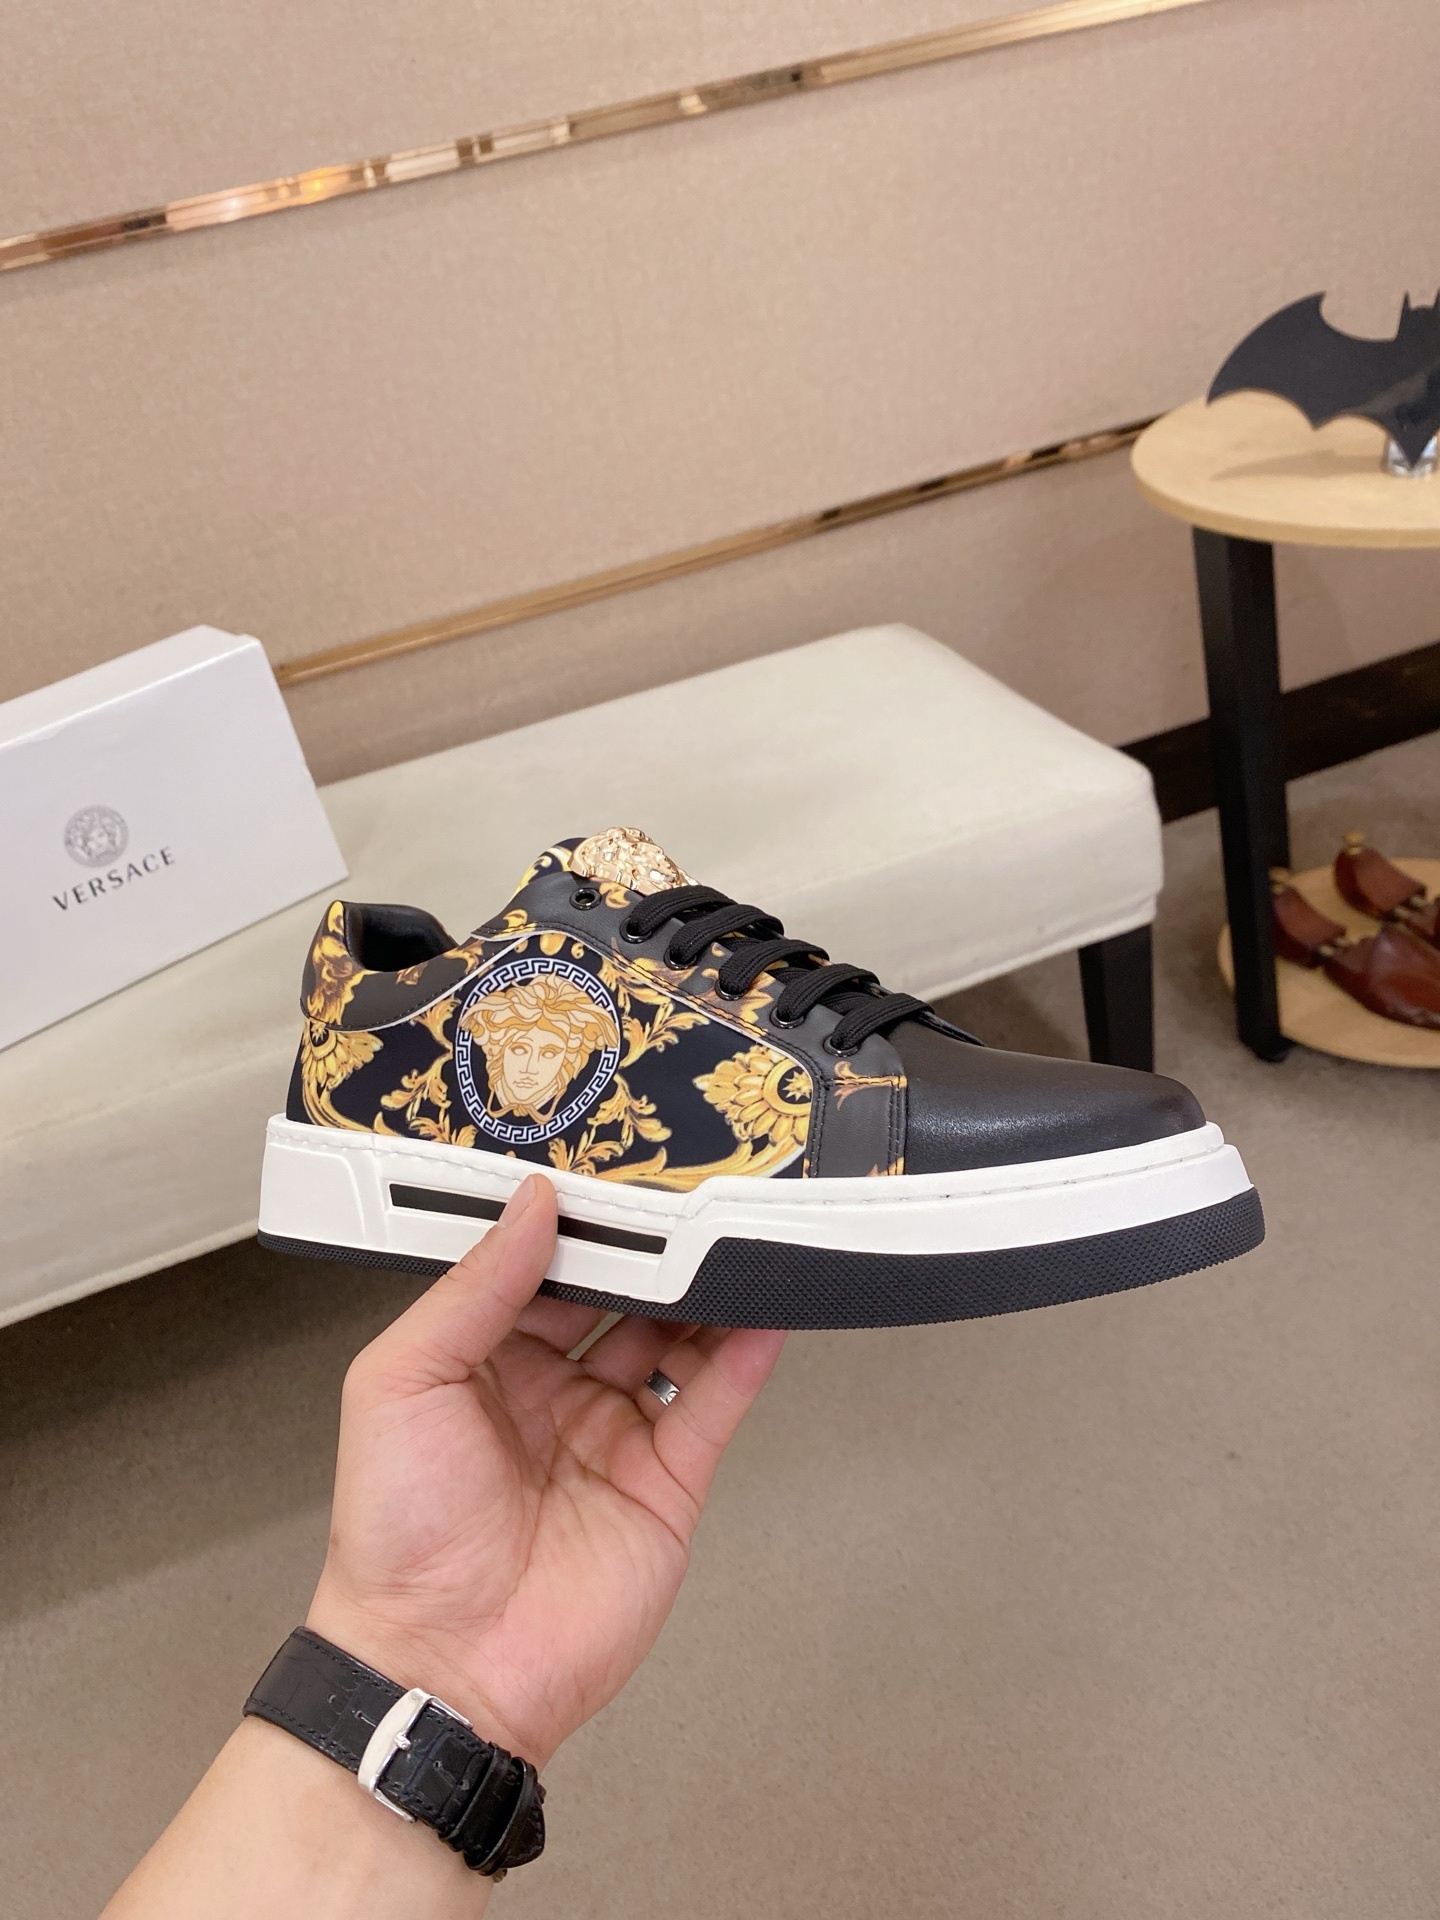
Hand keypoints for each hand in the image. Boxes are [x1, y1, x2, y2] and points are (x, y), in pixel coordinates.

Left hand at [307, 1174, 784, 1767]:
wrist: (443, 1667)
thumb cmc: (395, 1536)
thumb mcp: (401, 1382)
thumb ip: (472, 1288)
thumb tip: (529, 1205)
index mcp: (481, 1359)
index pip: (539, 1266)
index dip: (573, 1220)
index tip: (606, 1167)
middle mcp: (551, 1390)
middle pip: (617, 1296)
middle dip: (649, 1246)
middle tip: (683, 1188)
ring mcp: (612, 1434)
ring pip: (674, 1339)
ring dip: (705, 1290)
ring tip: (735, 1233)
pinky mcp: (665, 1481)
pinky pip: (713, 1403)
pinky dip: (745, 1356)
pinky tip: (766, 1310)